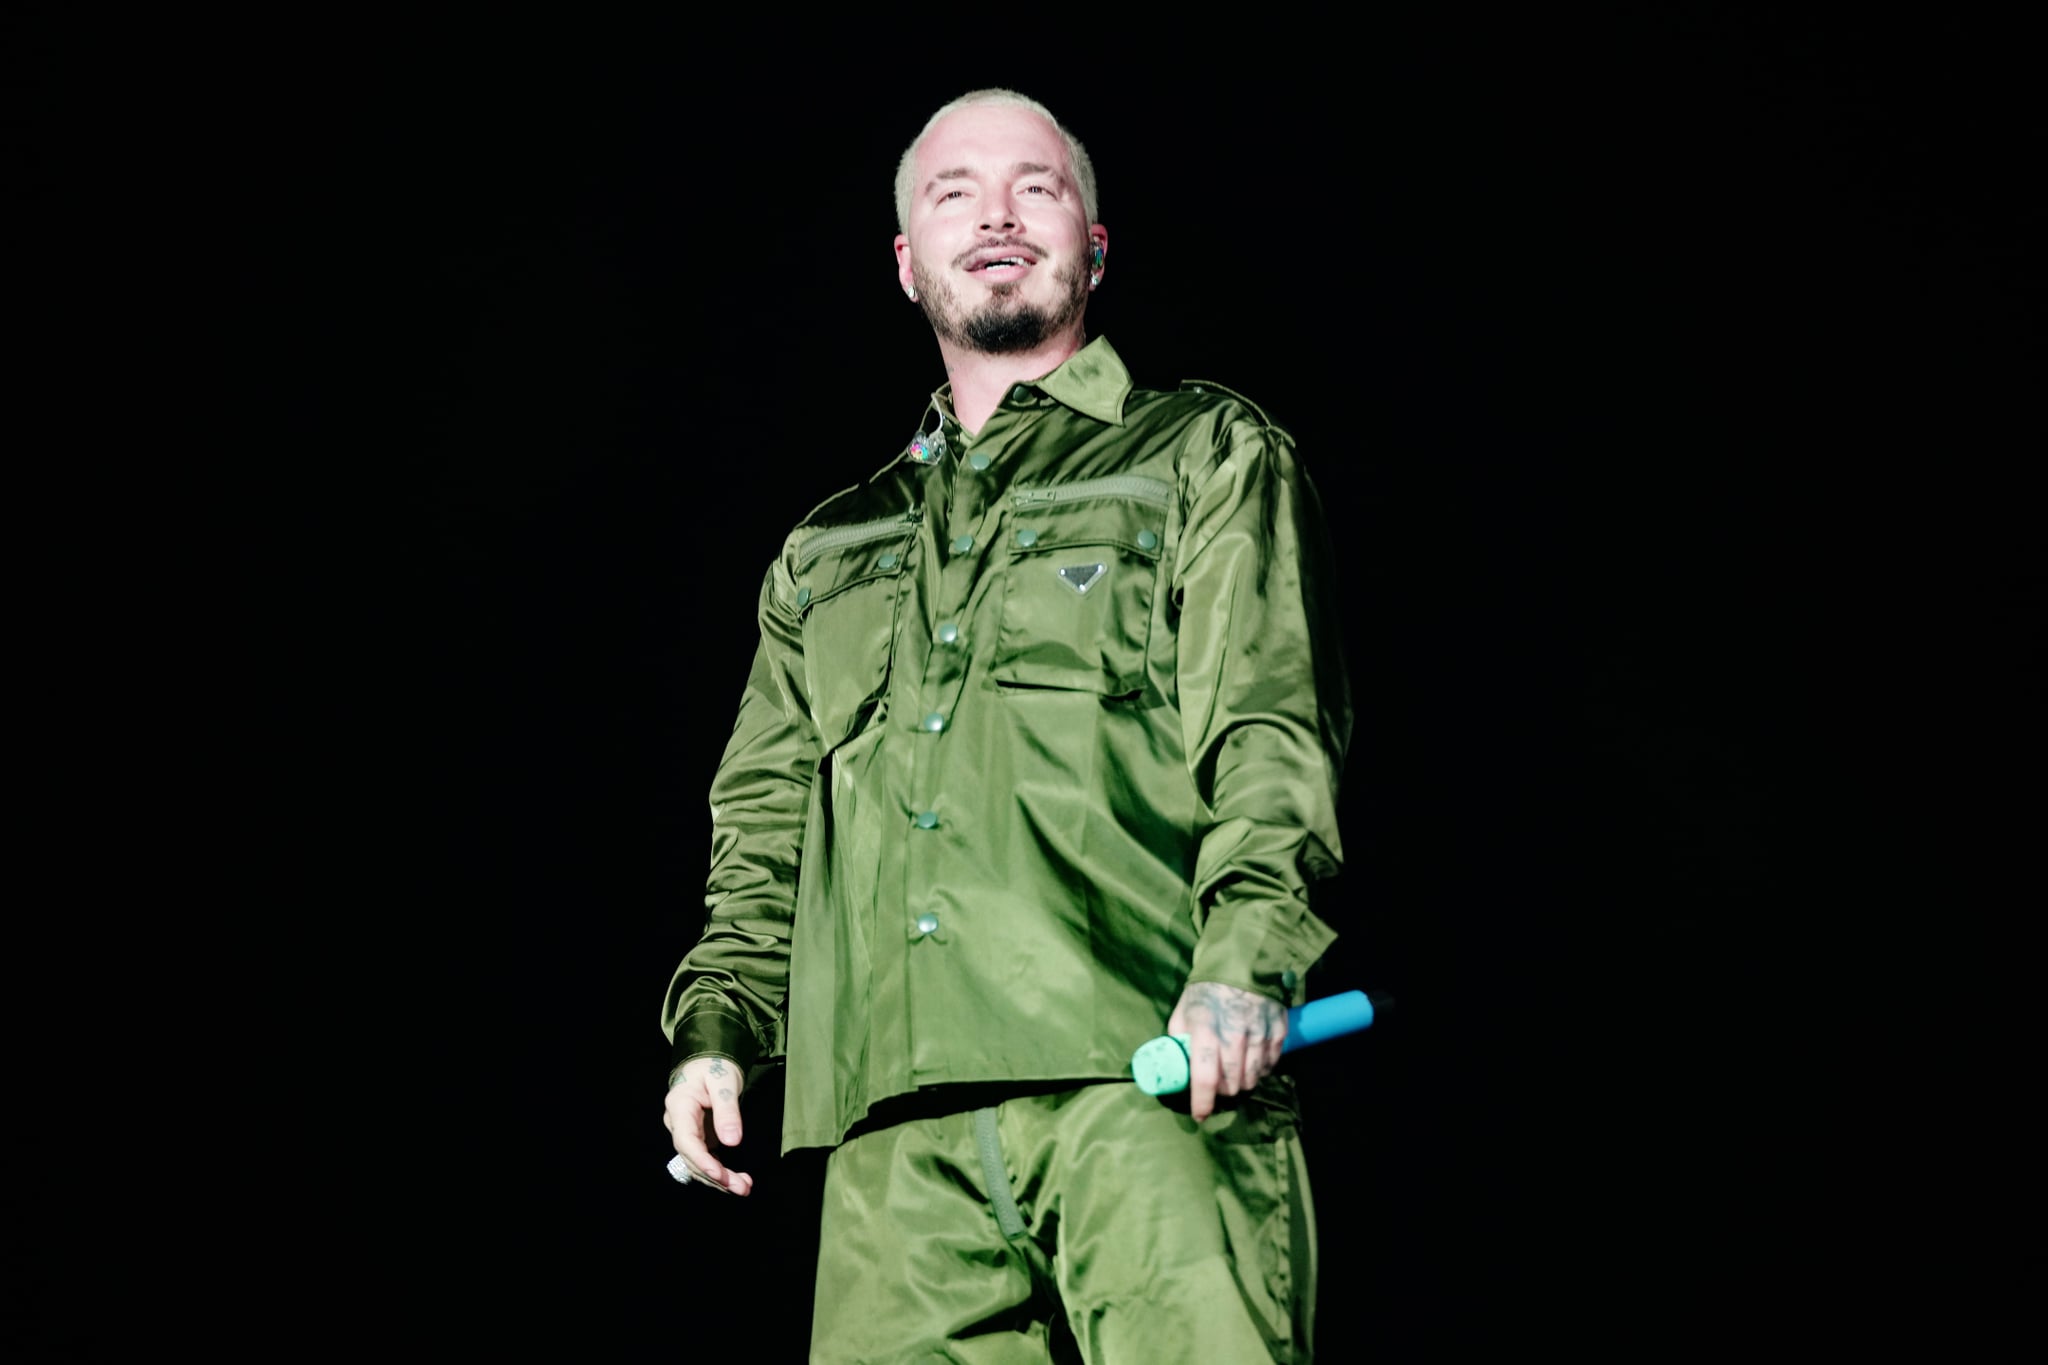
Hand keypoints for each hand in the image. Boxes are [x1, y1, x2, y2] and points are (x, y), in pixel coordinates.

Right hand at [662, 1056, 753, 1195]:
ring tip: (744, 1188)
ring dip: (719, 1179)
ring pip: (698, 1163)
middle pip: (692, 1157)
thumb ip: (727, 1110)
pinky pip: (706, 1159)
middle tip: (741, 1188)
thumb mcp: (724, 1081)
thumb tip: (732, 1141)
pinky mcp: (698, 1138)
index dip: (702, 1161)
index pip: (686, 1140)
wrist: (708, 1061)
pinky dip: (721, 1172)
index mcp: (679, 1106)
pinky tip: (737, 1180)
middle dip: (716, 1176)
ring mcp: (687, 1133)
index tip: (720, 1175)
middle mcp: (678, 1124)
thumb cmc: (714, 1065)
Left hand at [1166, 981, 1288, 1122]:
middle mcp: (1234, 1035)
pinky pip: (1270, 1065)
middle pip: (1232, 1084)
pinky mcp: (1277, 1031)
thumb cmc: (1207, 989)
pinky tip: (1252, 1062)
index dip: (1202, 1102)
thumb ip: (1178, 1038)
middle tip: (1217, 1084)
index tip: (1200, 1115)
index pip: (1204, 1076)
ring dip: (1242, 1083)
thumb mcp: (1184, 1010)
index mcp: (1205, 1030)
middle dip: (1222, 1091)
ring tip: (1234, 1074)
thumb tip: (1176, 1066)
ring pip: (1252, 1078)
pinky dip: (1261, 1070)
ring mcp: (1259, 1034)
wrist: (1243, 962)